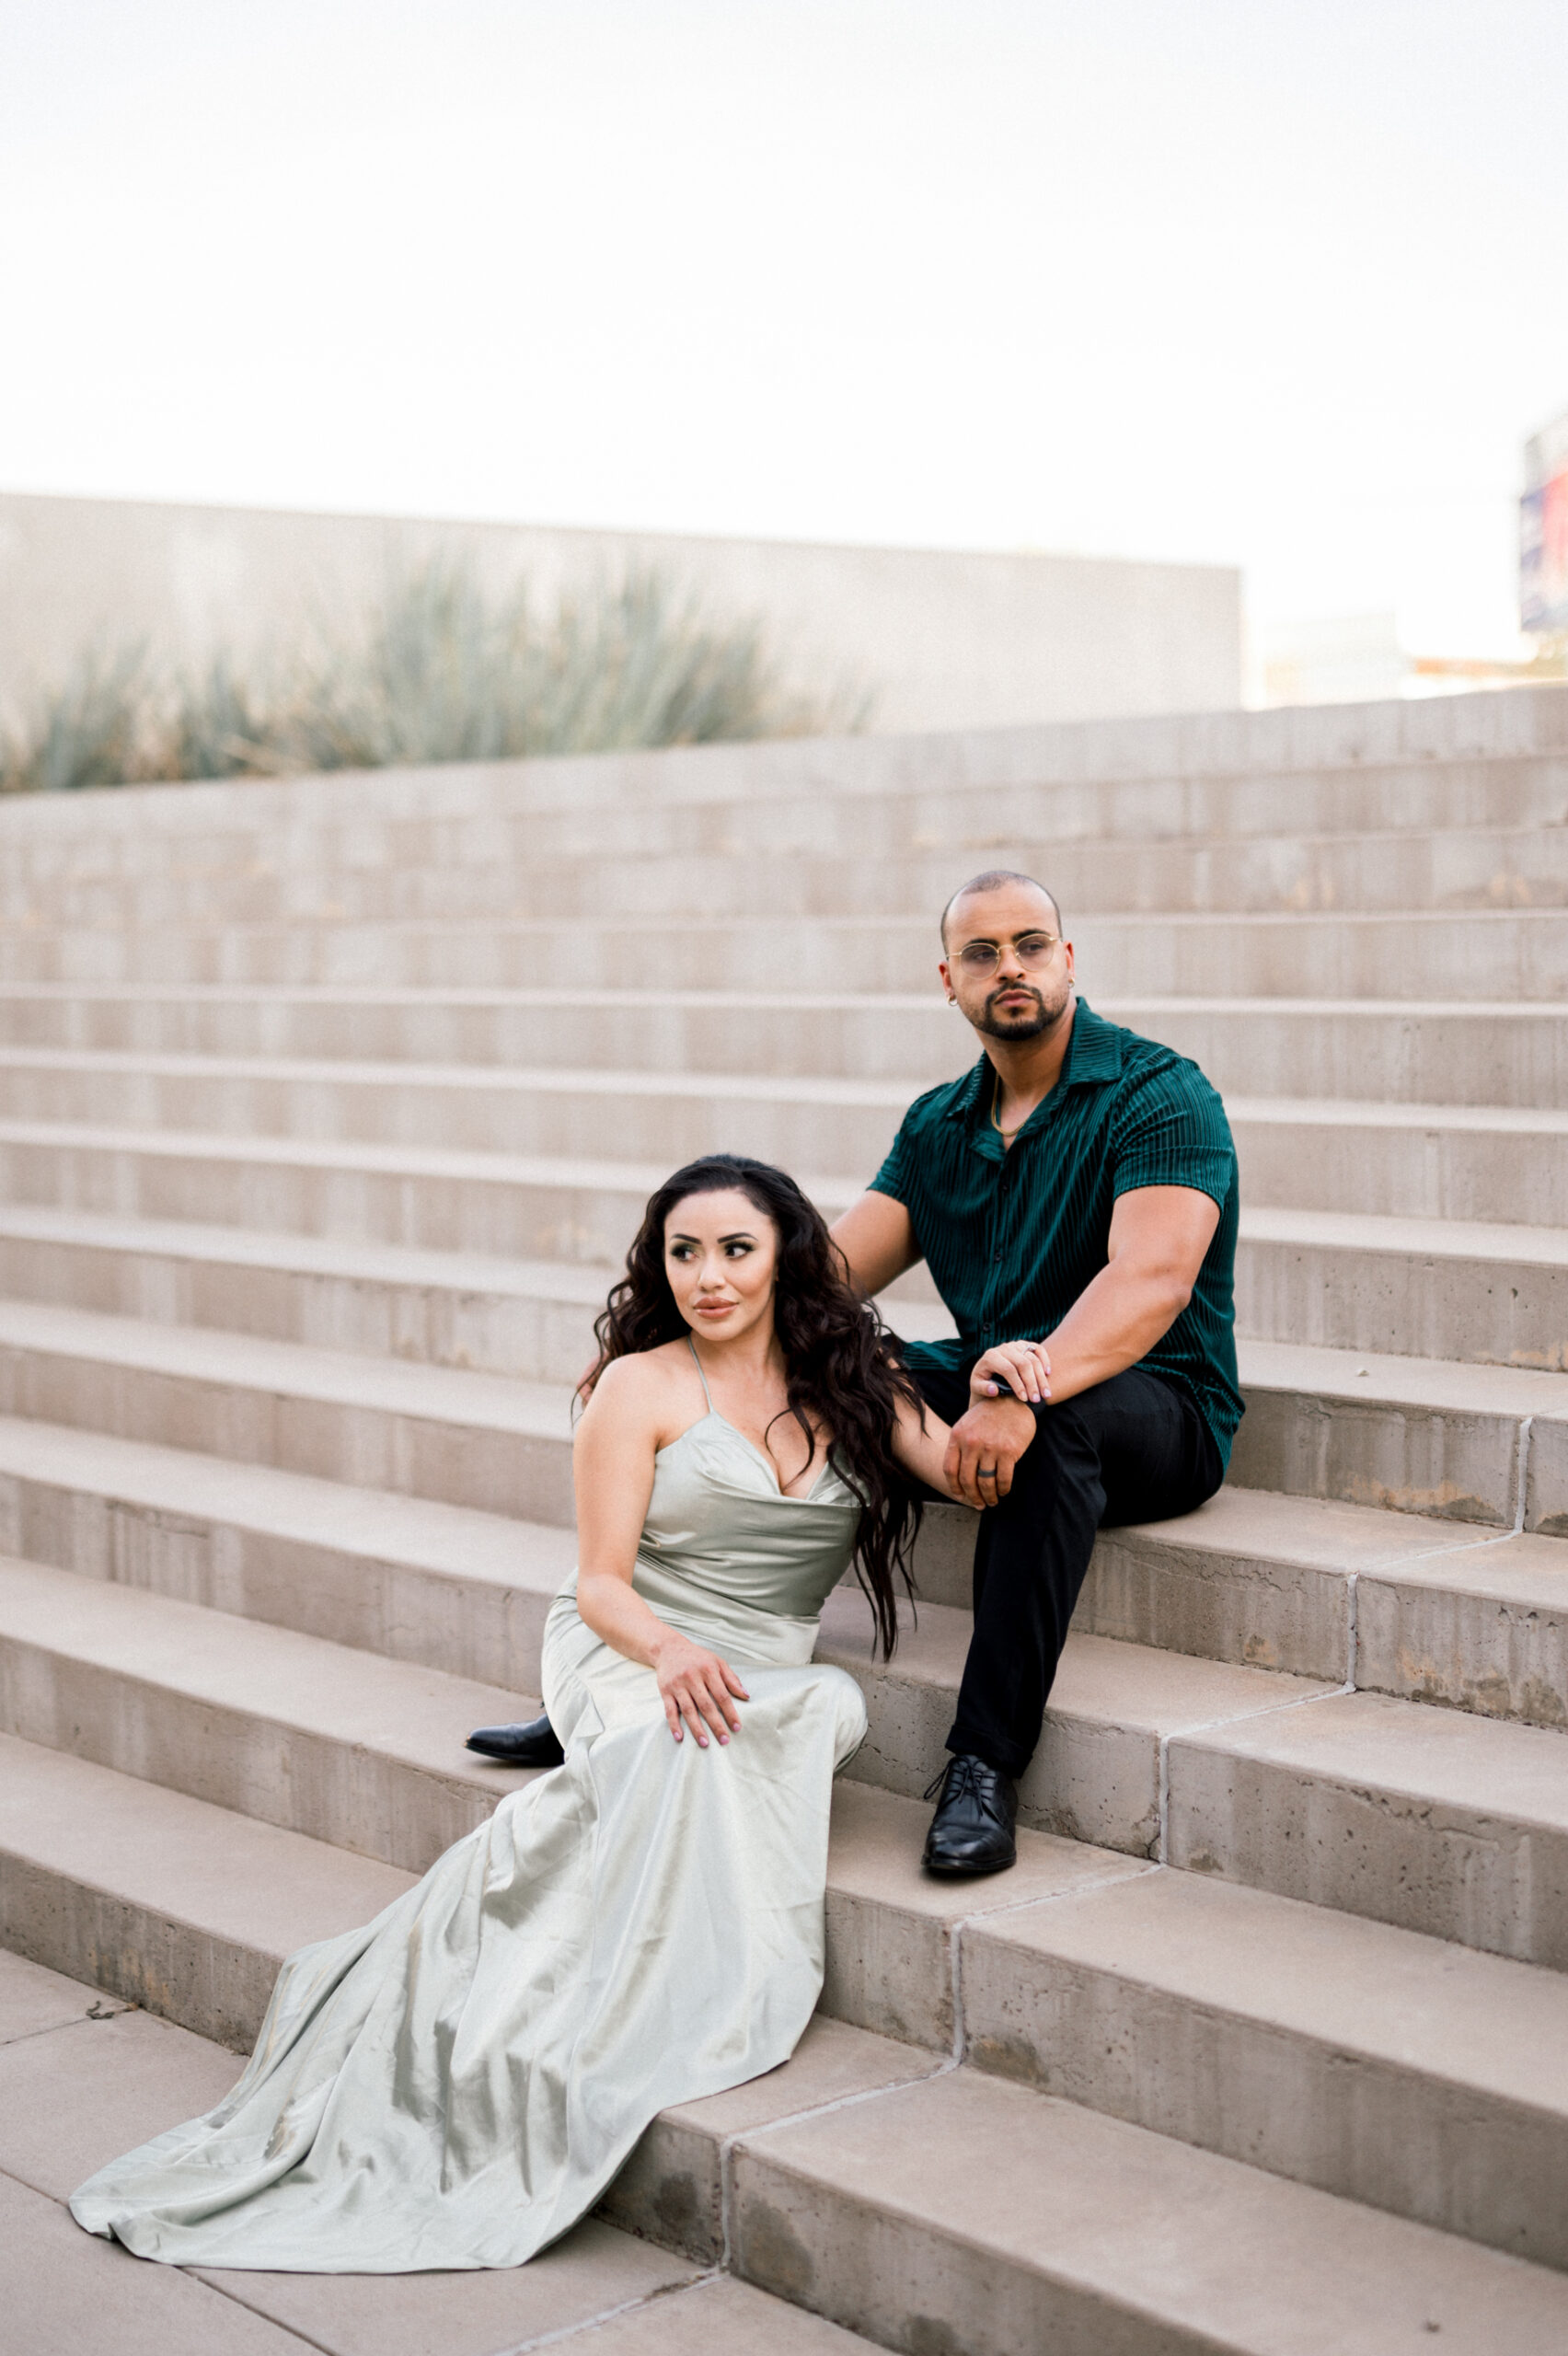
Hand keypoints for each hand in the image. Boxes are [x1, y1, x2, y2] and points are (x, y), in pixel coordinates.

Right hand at [650, 1632, 749, 1746]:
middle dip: (716, 1724)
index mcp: (708, 1670)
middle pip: (706, 1705)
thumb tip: (746, 1696)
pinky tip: (680, 1737)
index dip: (730, 1712)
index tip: (737, 1727)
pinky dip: (674, 1724)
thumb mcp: (717, 1662)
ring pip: (688, 1710)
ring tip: (705, 1743)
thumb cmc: (697, 1658)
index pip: (722, 1695)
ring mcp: (677, 1685)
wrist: (668, 1649)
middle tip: (724, 1741)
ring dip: (696, 1728)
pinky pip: (669, 1710)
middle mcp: (692, 1677)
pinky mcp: (665, 1691)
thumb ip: (732, 1679)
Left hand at [943, 1394, 1035, 1506]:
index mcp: (957, 1436)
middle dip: (973, 1496)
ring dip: (989, 1497)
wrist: (1012, 1400)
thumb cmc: (988, 1415)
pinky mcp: (1008, 1451)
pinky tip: (1003, 1491)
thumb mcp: (967, 1425)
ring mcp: (989, 1447)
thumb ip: (960, 1446)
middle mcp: (971, 1443)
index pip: (949, 1469)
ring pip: (985, 1482)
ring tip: (992, 1502)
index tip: (960, 1495)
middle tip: (979, 1504)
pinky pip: (1003, 1478)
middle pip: (967, 1479)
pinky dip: (1003, 1489)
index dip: (954, 1486)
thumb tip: (957, 1476)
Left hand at [970, 1339, 1050, 1406]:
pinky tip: (1047, 1373)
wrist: (988, 1373)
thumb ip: (983, 1388)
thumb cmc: (983, 1382)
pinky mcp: (1025, 1345)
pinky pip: (1038, 1349)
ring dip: (1041, 1378)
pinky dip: (1045, 1360)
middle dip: (1032, 1383)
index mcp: (991, 1357)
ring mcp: (1015, 1345)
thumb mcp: (976, 1387)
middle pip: (1023, 1364)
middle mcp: (1004, 1348)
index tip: (1024, 1399)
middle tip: (1037, 1400)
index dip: (1018, 1385)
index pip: (1008, 1369)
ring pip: (1033, 1359)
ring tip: (1046, 1394)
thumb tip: (994, 1390)